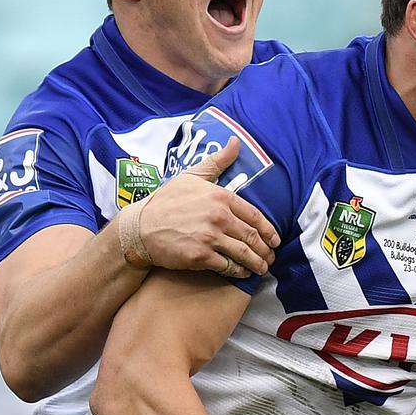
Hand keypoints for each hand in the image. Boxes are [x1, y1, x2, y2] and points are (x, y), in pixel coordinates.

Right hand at [139, 137, 279, 276]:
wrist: (141, 227)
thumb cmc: (166, 201)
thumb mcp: (192, 176)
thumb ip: (217, 161)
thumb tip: (236, 141)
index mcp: (220, 197)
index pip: (254, 216)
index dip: (268, 231)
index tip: (275, 240)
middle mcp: (218, 216)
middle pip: (252, 237)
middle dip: (265, 250)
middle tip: (270, 257)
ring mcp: (210, 237)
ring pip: (243, 253)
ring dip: (256, 263)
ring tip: (262, 268)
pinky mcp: (201, 256)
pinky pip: (228, 266)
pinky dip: (239, 272)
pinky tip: (243, 273)